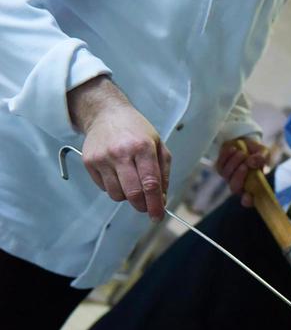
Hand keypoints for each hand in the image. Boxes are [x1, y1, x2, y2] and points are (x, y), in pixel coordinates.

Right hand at [69, 77, 170, 220]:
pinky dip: (114, 187)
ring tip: (130, 182)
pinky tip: (117, 174)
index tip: (157, 216)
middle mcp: (121, 152)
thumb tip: (161, 200)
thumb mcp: (158, 145)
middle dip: (142, 205)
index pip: (150, 184)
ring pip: (117, 195)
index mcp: (143, 147)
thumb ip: (163, 173)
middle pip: (133, 193)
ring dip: (127, 196)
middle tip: (145, 206)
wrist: (106, 113)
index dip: (155, 205)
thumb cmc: (136, 130)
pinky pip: (104, 188)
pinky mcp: (89, 162)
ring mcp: (103, 158)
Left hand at [215, 137, 269, 207]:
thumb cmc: (256, 152)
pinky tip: (233, 149)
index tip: (248, 196)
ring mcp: (229, 178)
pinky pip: (220, 165)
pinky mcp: (220, 168)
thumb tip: (252, 163)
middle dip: (239, 176)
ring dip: (234, 162)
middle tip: (245, 164)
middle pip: (235, 188)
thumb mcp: (264, 153)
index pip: (249, 200)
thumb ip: (262, 158)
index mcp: (253, 186)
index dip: (247, 201)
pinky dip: (227, 156)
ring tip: (242, 153)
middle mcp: (240, 185)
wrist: (244, 142)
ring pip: (227, 175)